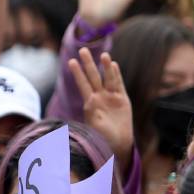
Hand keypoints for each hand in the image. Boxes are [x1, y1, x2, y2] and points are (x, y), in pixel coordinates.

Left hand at [69, 48, 132, 168]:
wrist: (117, 144)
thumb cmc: (102, 139)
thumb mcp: (91, 130)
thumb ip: (86, 121)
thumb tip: (73, 121)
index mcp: (90, 104)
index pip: (82, 85)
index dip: (77, 73)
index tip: (71, 62)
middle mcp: (99, 98)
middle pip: (93, 77)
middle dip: (88, 64)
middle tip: (82, 49)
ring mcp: (111, 97)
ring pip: (107, 79)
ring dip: (105, 67)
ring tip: (103, 55)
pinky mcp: (122, 100)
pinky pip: (119, 85)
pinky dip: (116, 75)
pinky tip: (113, 65)